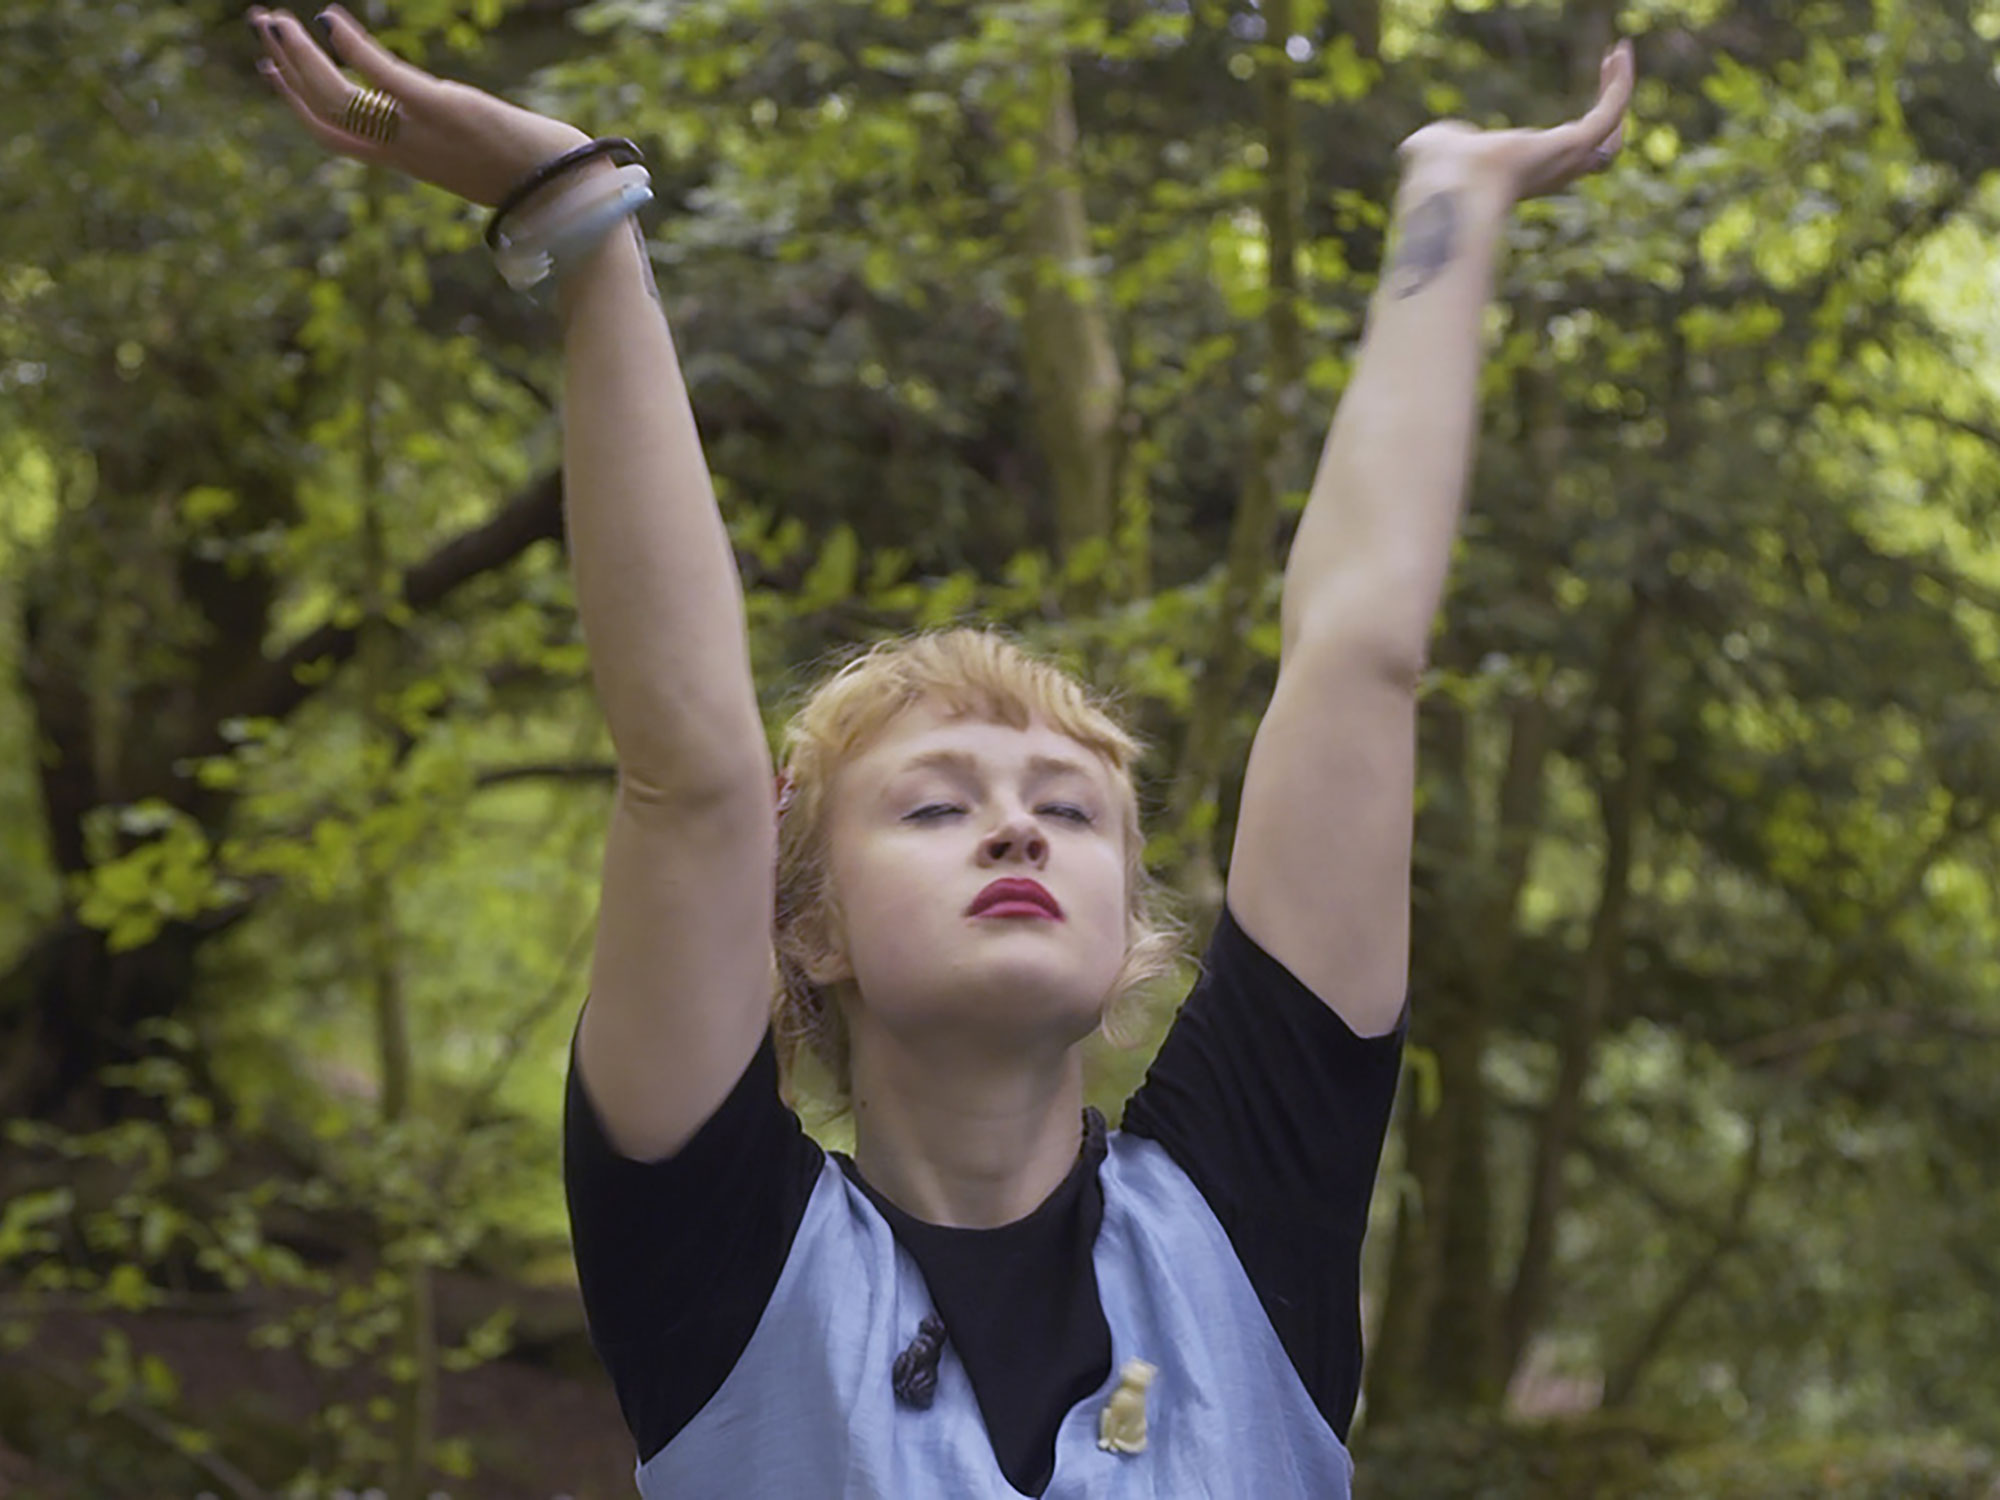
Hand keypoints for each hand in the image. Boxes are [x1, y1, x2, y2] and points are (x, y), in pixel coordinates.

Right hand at [248, 4, 588, 206]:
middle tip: (261, 25)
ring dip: (299, 53)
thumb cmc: (522, 171)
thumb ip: (436, 135)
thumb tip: (431, 110)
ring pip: (336, 94)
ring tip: (273, 18)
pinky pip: (381, 76)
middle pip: (321, 110)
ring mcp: (416, 129)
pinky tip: (329, 17)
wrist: (556, 187)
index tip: (270, 72)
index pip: (330, 135)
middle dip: (285, 66)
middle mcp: (399, 149)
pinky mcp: (439, 107)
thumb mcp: (467, 156)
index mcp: (401, 161)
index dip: (294, 103)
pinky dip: (351, 46)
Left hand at [1399, 40, 1635, 202]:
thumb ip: (1432, 146)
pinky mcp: (1572, 145)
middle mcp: (1549, 175)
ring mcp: (1563, 161)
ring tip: (1618, 54)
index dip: (1570, 135)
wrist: (1449, 187)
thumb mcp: (1434, 149)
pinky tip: (1619, 51)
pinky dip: (1619, 82)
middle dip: (1607, 116)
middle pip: (1599, 155)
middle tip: (1607, 74)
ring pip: (1610, 132)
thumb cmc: (1437, 173)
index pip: (1560, 162)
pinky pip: (1609, 111)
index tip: (1571, 106)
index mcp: (1521, 178)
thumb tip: (1415, 146)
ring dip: (1618, 90)